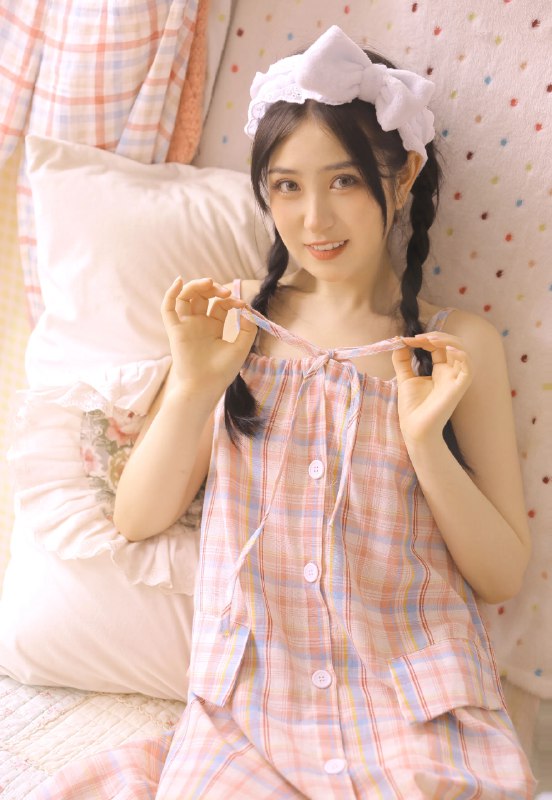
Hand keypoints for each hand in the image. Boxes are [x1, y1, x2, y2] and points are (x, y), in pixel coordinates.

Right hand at [161, 277, 256, 401]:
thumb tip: (246, 310)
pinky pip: (168, 309)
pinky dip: (171, 293)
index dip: (231, 300)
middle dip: (214, 289)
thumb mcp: (242, 347)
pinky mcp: (175, 330)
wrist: (205, 385)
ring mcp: (186, 326)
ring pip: (186, 297)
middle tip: (225, 292)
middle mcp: (198, 324)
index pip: (220, 305)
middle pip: (202, 297)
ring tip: (209, 283)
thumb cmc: (222, 371)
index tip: (241, 305)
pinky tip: (179, 281)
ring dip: (196, 286)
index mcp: (213, 328)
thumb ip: (248, 328)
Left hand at [391, 332, 473, 444]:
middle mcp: (451, 373)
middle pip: (452, 344)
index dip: (425, 339)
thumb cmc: (412, 408)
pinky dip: (461, 355)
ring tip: (429, 339)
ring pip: (463, 351)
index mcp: (441, 370)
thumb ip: (402, 360)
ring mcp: (456, 380)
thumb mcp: (405, 378)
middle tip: (416, 338)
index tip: (405, 340)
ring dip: (448, 340)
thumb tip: (398, 341)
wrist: (414, 429)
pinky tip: (448, 349)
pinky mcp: (459, 388)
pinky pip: (468, 368)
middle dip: (435, 336)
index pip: (439, 346)